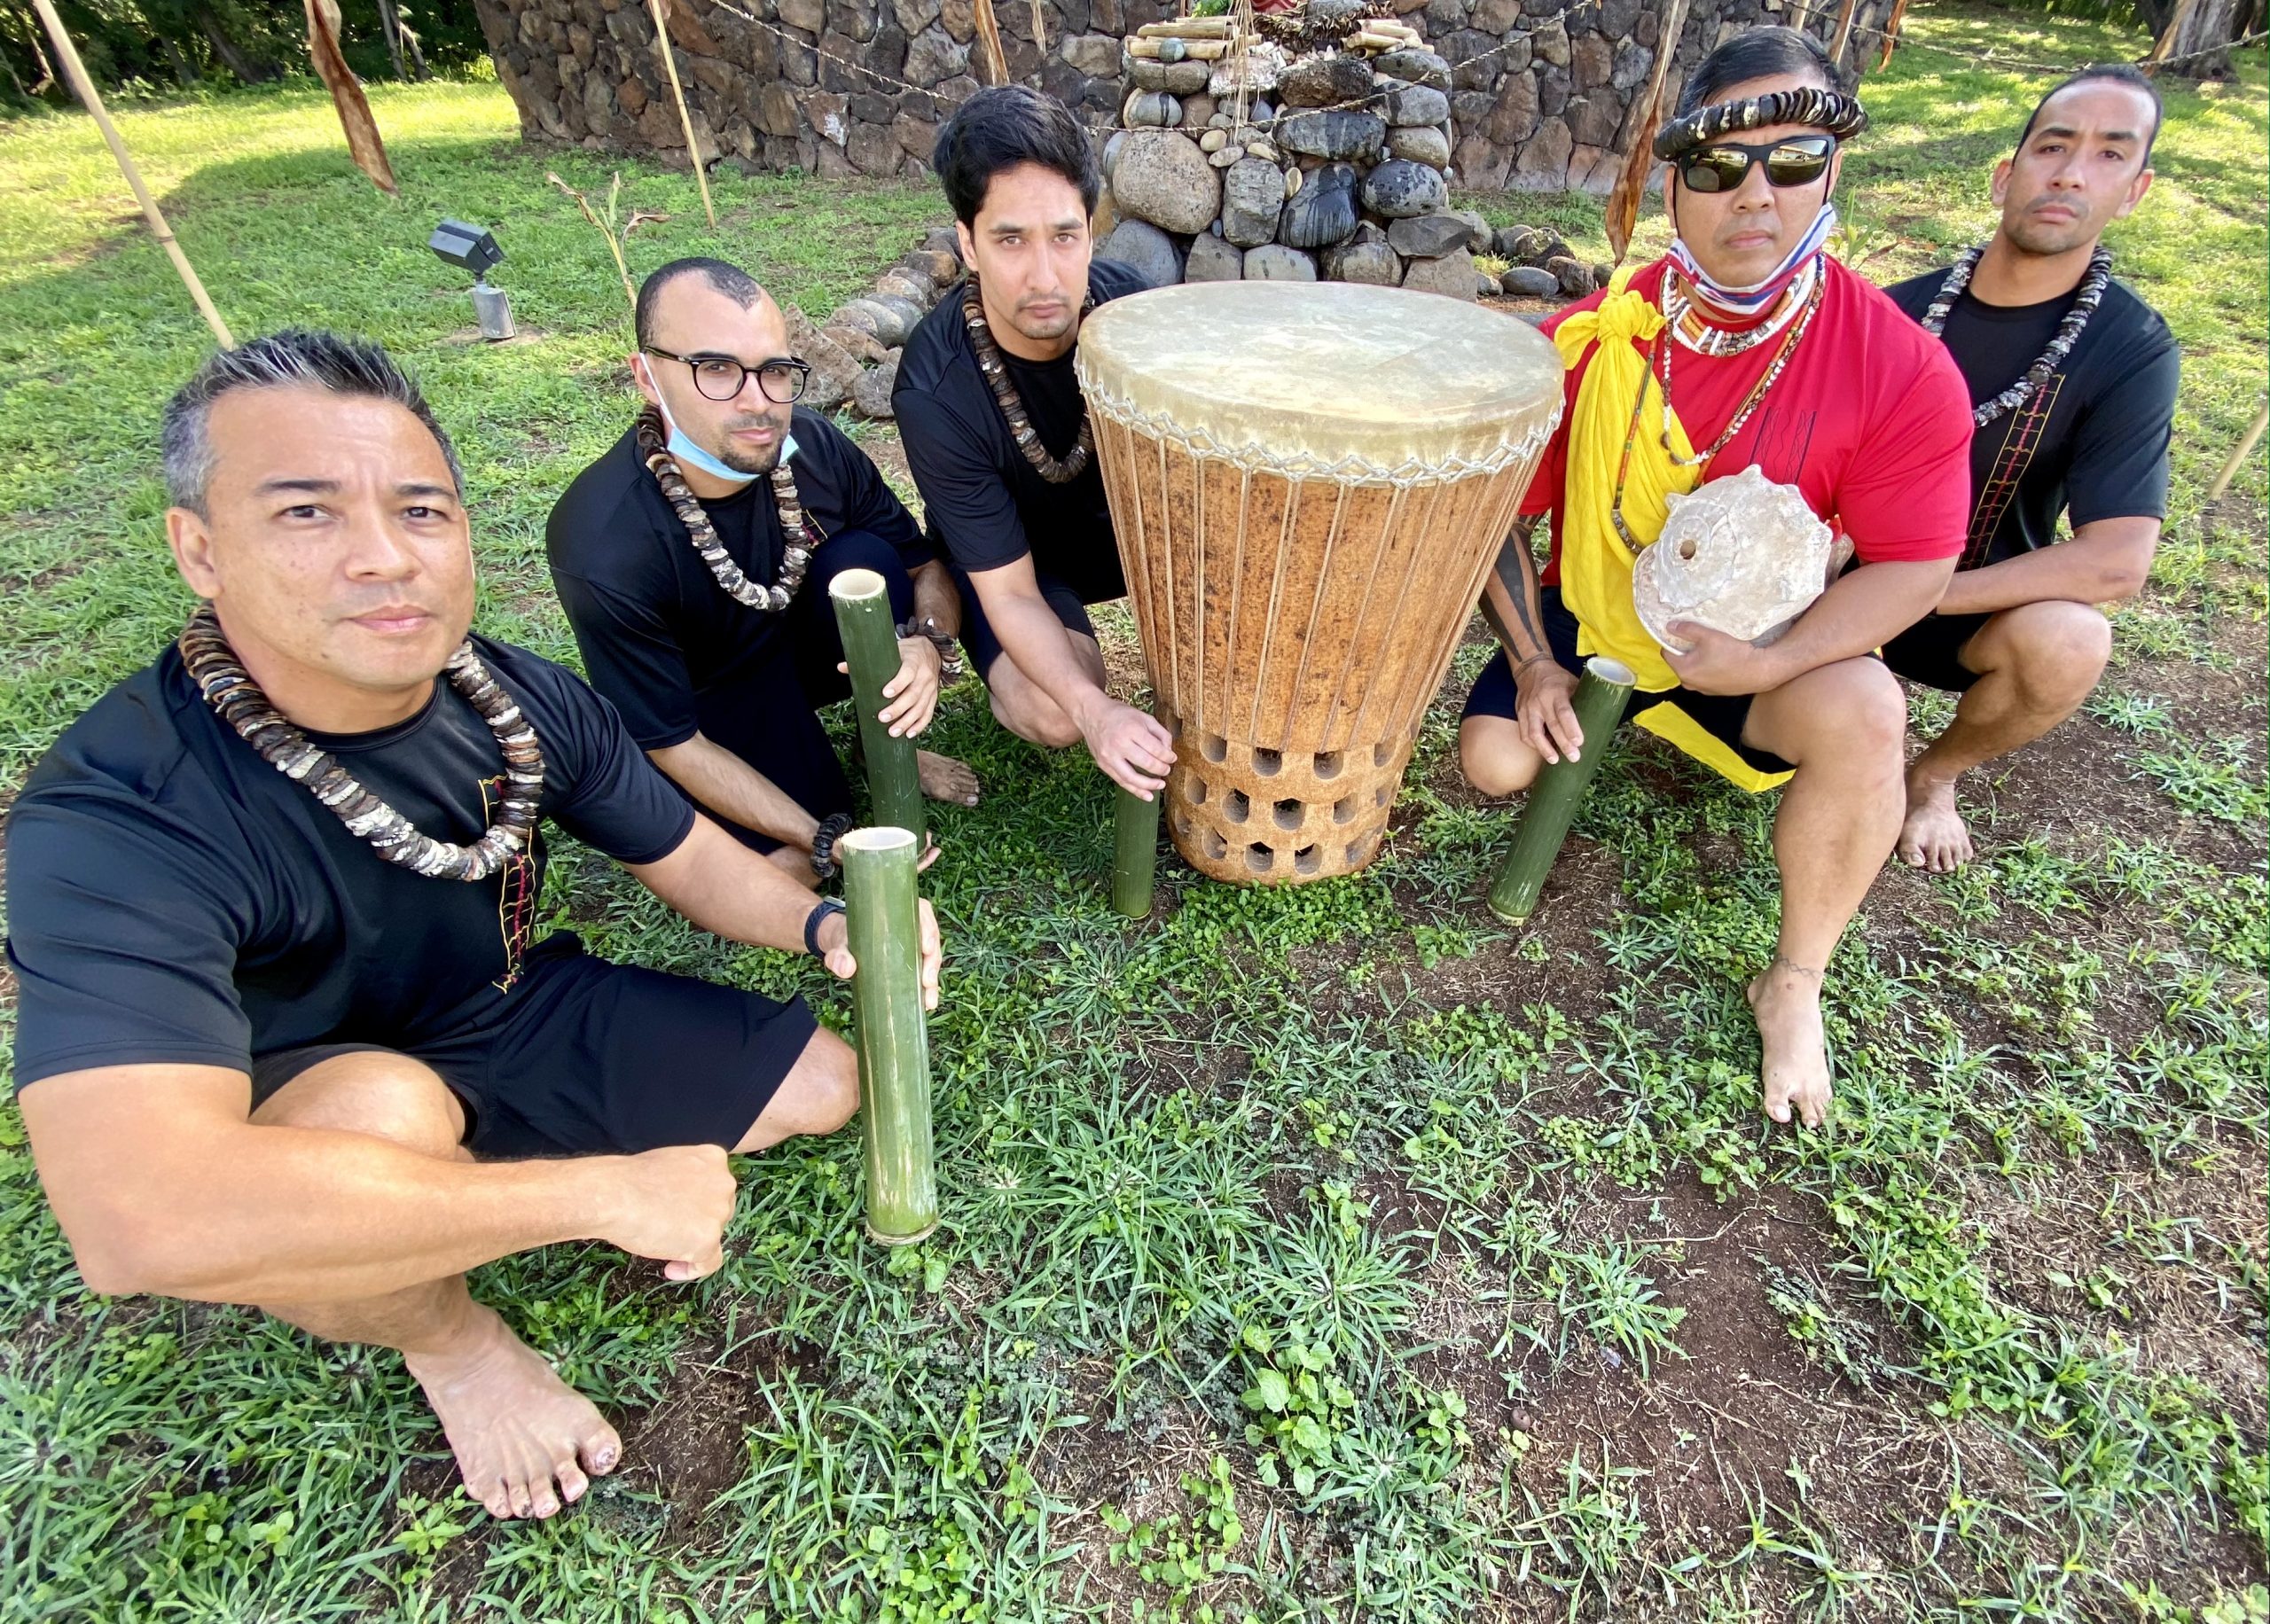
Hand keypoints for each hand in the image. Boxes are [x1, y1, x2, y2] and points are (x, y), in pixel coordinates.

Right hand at [599, 1144, 736, 1281]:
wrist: (614, 1196)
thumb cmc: (629, 1180)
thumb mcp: (669, 1166)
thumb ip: (687, 1180)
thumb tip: (687, 1202)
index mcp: (714, 1159)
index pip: (716, 1188)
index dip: (698, 1204)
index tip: (679, 1213)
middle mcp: (724, 1183)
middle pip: (720, 1212)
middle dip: (696, 1223)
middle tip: (668, 1229)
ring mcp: (718, 1212)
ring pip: (713, 1237)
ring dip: (689, 1244)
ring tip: (658, 1242)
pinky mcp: (708, 1240)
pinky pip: (709, 1264)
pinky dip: (690, 1270)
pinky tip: (671, 1269)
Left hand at [816, 896, 944, 1011]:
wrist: (838, 943)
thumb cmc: (842, 938)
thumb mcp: (838, 943)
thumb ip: (838, 955)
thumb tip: (846, 969)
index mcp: (897, 910)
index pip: (922, 912)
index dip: (929, 930)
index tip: (926, 949)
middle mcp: (910, 924)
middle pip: (931, 939)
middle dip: (933, 962)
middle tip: (926, 982)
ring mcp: (912, 943)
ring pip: (931, 958)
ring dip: (933, 979)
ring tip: (928, 1001)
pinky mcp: (910, 959)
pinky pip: (924, 970)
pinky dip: (927, 986)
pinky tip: (927, 1003)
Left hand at [837, 637, 941, 738]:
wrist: (931, 652)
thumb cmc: (906, 653)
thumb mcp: (891, 651)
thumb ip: (868, 661)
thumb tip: (841, 667)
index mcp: (913, 662)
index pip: (908, 673)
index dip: (898, 684)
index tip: (885, 693)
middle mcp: (924, 676)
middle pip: (913, 694)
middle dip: (898, 708)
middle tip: (882, 718)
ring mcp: (930, 689)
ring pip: (921, 707)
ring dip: (907, 722)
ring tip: (893, 732)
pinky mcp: (933, 698)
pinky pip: (928, 714)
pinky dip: (919, 725)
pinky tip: (909, 734)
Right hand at [1080, 698, 1175, 797]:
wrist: (1092, 714)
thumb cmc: (1121, 715)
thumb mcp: (1144, 717)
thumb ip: (1160, 733)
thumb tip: (1168, 752)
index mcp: (1132, 729)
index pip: (1156, 749)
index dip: (1168, 757)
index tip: (1172, 758)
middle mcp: (1119, 744)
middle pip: (1146, 764)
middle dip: (1162, 769)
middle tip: (1167, 769)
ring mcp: (1109, 756)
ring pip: (1132, 778)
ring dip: (1150, 785)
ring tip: (1161, 785)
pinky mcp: (1103, 765)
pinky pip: (1121, 781)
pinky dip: (1136, 791)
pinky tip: (1148, 795)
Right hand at [1514, 658, 1583, 764]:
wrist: (1531, 669)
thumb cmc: (1557, 678)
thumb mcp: (1572, 682)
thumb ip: (1581, 699)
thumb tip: (1600, 719)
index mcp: (1557, 691)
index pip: (1564, 712)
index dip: (1571, 728)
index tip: (1579, 742)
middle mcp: (1540, 701)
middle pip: (1552, 726)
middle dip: (1563, 744)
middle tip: (1574, 758)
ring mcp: (1528, 708)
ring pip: (1533, 733)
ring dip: (1544, 749)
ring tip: (1554, 760)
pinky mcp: (1520, 714)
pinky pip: (1524, 734)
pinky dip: (1534, 745)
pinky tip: (1543, 751)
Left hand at [1661, 623, 1781, 695]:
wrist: (1759, 671)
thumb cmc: (1733, 653)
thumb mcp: (1708, 636)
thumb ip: (1687, 630)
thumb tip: (1670, 626)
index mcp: (1683, 670)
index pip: (1667, 652)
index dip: (1672, 640)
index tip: (1683, 632)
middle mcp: (1689, 683)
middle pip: (1679, 661)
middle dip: (1686, 650)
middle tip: (1700, 639)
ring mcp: (1702, 689)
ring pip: (1693, 669)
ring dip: (1697, 659)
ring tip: (1711, 648)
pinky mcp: (1714, 691)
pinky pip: (1704, 676)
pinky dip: (1707, 668)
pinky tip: (1720, 660)